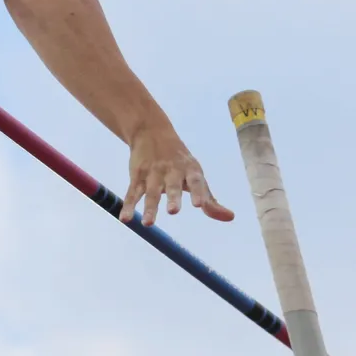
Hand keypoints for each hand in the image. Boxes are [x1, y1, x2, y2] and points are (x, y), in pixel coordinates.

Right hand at [120, 126, 234, 226]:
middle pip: (172, 186)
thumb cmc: (180, 161)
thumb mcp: (196, 176)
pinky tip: (124, 218)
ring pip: (151, 192)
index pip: (196, 181)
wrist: (151, 131)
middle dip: (173, 198)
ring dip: (149, 207)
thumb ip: (210, 200)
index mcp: (190, 170)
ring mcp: (153, 173)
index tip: (200, 205)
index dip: (198, 193)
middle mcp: (172, 170)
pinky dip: (128, 205)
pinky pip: (132, 192)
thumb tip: (231, 218)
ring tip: (148, 224)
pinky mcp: (137, 176)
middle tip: (173, 212)